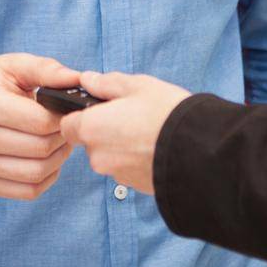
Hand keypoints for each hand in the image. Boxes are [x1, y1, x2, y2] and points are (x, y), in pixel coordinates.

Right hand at [0, 53, 80, 199]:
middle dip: (62, 138)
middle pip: (41, 149)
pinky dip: (46, 178)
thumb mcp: (14, 65)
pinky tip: (46, 160)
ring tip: (57, 142)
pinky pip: (28, 191)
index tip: (65, 112)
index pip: (41, 122)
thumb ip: (47, 70)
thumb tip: (79, 79)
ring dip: (58, 159)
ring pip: (37, 173)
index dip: (63, 118)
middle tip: (65, 127)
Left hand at [58, 70, 191, 194]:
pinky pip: (128, 168)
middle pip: (90, 141)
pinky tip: (156, 145)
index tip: (98, 108)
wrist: (199, 151)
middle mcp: (98, 156)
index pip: (67, 126)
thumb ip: (107, 83)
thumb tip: (88, 79)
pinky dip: (136, 158)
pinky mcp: (136, 186)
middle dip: (105, 129)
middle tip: (131, 115)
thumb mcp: (137, 86)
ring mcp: (117, 174)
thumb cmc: (166, 113)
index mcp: (92, 128)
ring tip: (149, 130)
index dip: (80, 116)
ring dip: (122, 144)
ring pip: (110, 155)